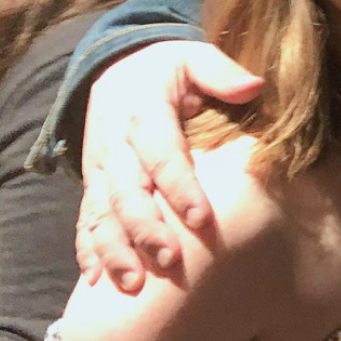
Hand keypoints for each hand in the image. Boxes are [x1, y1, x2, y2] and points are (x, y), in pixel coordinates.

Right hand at [76, 41, 262, 292]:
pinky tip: (97, 282)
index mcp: (143, 113)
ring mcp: (99, 168)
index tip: (201, 218)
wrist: (116, 66)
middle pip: (126, 192)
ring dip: (115, 250)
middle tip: (169, 261)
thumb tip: (254, 86)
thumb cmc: (166, 68)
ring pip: (101, 213)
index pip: (161, 155)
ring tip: (132, 284)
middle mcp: (115, 146)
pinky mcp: (92, 184)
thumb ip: (220, 71)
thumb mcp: (192, 57)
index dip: (179, 187)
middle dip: (146, 229)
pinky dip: (89, 251)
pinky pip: (85, 220)